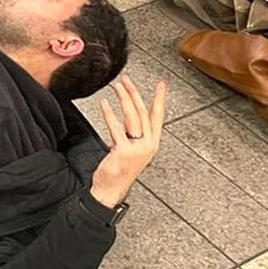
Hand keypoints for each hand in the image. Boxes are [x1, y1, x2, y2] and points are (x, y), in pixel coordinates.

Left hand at [89, 75, 166, 207]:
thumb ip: (133, 132)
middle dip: (134, 93)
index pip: (158, 116)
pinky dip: (110, 113)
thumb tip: (130, 113)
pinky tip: (105, 103)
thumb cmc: (121, 168)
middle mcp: (148, 145)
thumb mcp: (132, 148)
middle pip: (143, 112)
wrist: (112, 189)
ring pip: (132, 117)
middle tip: (127, 79)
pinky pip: (116, 127)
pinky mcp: (124, 151)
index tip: (163, 84)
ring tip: (116, 86)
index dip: (160, 99)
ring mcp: (137, 149)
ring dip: (124, 98)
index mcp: (152, 142)